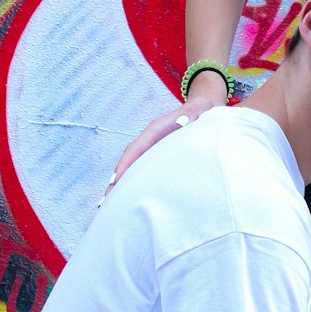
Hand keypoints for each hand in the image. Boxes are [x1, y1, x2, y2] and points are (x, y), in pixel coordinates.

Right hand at [103, 89, 223, 197]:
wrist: (204, 107)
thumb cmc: (202, 109)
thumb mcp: (198, 108)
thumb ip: (190, 113)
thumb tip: (183, 122)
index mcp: (155, 130)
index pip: (135, 149)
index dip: (124, 165)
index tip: (115, 182)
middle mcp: (150, 139)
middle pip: (129, 160)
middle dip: (117, 179)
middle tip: (106, 201)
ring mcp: (153, 147)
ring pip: (135, 166)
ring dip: (124, 183)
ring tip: (113, 204)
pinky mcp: (159, 154)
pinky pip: (144, 168)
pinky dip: (136, 181)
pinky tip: (133, 196)